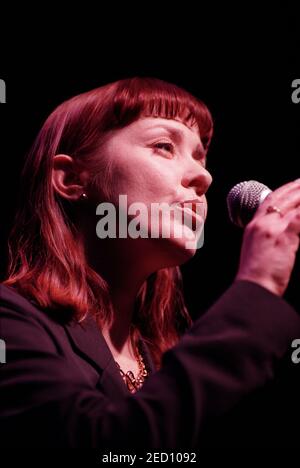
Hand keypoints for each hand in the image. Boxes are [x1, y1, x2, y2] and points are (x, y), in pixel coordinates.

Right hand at [236, 179, 299, 295]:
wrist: (254, 287)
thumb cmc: (256, 275)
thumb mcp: (256, 251)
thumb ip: (267, 237)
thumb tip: (282, 234)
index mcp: (252, 226)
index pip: (269, 201)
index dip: (283, 191)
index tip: (293, 185)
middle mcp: (261, 224)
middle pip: (281, 198)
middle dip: (296, 188)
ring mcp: (272, 229)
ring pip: (293, 205)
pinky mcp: (284, 237)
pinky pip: (299, 217)